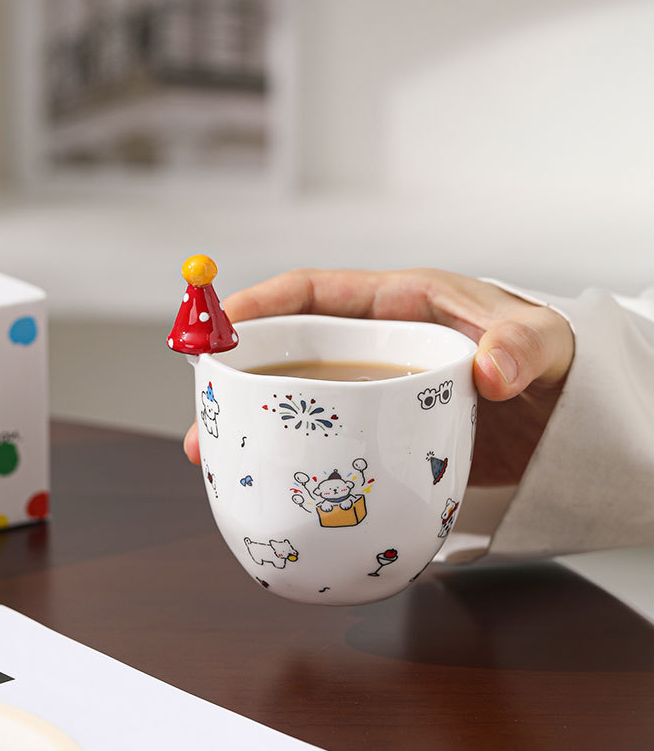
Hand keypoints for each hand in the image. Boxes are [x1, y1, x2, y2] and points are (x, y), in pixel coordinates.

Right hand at [183, 268, 573, 485]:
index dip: (261, 304)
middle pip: (291, 352)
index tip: (220, 325)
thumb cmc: (552, 356)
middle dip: (240, 374)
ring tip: (217, 455)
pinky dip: (298, 459)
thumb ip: (523, 345)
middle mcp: (377, 347)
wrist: (571, 418)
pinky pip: (330, 441)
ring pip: (302, 401)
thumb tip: (490, 369)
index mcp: (399, 304)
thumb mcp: (546, 340)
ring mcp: (377, 393)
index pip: (314, 294)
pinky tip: (277, 484)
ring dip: (256, 423)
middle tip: (206, 408)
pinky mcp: (386, 434)